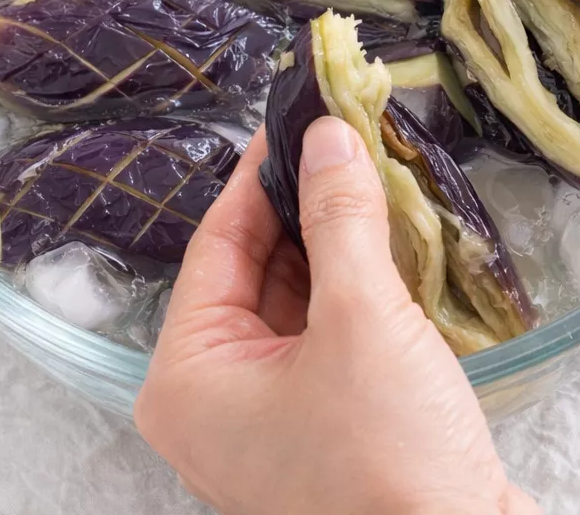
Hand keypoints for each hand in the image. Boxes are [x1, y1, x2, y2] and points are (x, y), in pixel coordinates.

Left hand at [135, 118, 537, 514]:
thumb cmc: (390, 461)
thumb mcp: (361, 318)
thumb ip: (340, 218)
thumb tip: (328, 137)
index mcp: (189, 376)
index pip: (219, 243)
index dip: (260, 173)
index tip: (294, 117)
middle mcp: (215, 396)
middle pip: (255, 267)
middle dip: (304, 201)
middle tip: (341, 136)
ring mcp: (268, 413)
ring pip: (295, 294)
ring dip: (333, 237)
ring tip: (368, 170)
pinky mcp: (320, 421)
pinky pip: (324, 328)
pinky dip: (353, 282)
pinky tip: (385, 235)